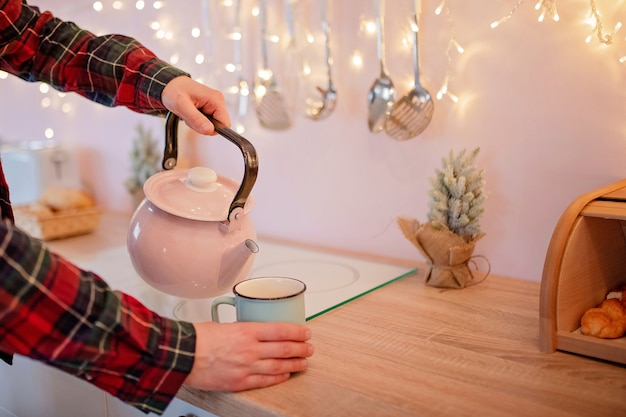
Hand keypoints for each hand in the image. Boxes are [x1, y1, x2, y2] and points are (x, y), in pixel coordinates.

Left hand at [161, 76, 230, 135]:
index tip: (200, 126)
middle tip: (190, 118)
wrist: (169, 85)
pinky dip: (197, 122)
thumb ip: (196, 119)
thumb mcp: (182, 106)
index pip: (225, 123)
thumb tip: (210, 130)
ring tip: (189, 114)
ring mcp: (213, 105)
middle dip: (203, 127)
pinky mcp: (209, 108)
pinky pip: (207, 122)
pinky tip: (190, 114)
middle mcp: (217, 101)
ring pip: (212, 125)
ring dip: (198, 124)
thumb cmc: (174, 90)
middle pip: (218, 126)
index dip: (213, 129)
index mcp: (215, 99)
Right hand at [183, 322, 313, 391]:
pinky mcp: (240, 382)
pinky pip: (265, 381)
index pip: (281, 330)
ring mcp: (246, 367)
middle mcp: (250, 349)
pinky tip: (286, 375)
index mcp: (247, 331)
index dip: (298, 332)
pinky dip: (279, 377)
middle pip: (285, 348)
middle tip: (309, 348)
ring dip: (295, 364)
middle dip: (301, 349)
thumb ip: (244, 329)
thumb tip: (255, 332)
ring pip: (279, 366)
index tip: (305, 333)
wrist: (181, 355)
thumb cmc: (198, 338)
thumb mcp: (225, 324)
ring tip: (304, 363)